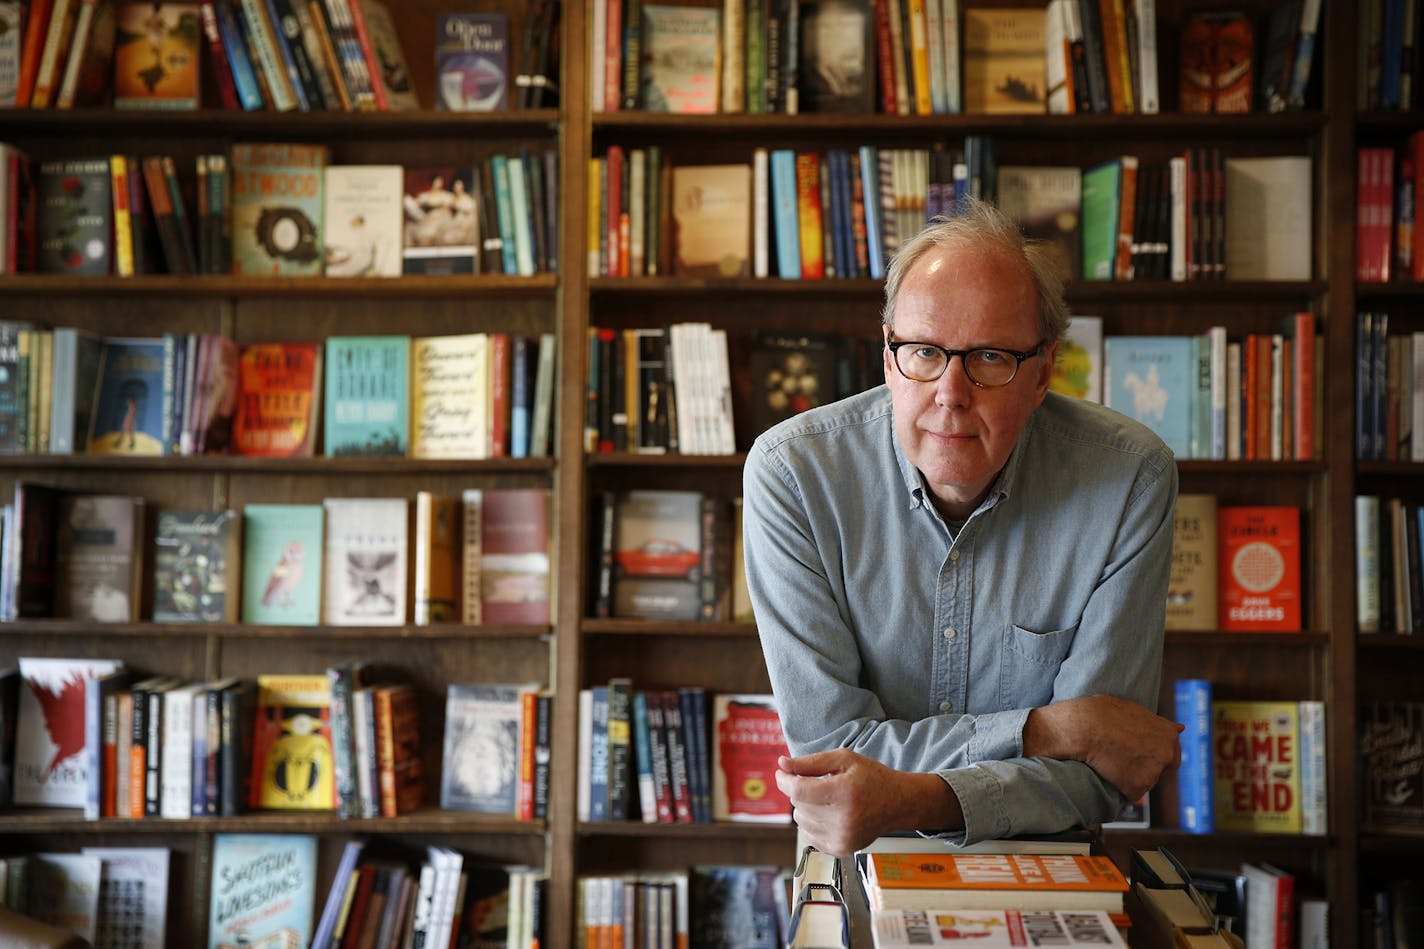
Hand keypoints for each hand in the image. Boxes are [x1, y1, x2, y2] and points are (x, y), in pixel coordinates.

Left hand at [775, 749, 961, 857]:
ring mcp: (842, 838)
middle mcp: (843, 820)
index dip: (784, 780)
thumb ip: (810, 762)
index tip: (782, 772)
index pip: (798, 791)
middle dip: (801, 790)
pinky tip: (832, 814)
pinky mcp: (840, 849)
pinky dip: (814, 822)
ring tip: (829, 799)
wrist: (898, 804)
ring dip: (807, 807)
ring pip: (801, 820)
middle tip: (820, 783)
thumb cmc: (872, 778)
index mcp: (844, 793)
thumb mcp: (843, 759)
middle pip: (798, 804)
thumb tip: (782, 764)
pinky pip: (809, 834)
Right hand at [1026, 695, 1183, 802]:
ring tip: (1109, 762)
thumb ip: (1158, 723)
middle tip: (1125, 760)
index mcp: (1168, 735)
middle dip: (1148, 768)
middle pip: (1163, 771)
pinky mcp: (1136, 788)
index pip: (1172, 753)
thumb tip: (1180, 728)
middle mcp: (1166, 754)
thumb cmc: (1101, 713)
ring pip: (1144, 782)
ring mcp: (1152, 772)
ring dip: (1131, 777)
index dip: (1154, 754)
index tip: (1139, 752)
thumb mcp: (1133, 709)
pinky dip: (1119, 788)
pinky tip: (1106, 773)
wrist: (1080, 727)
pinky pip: (1130, 793)